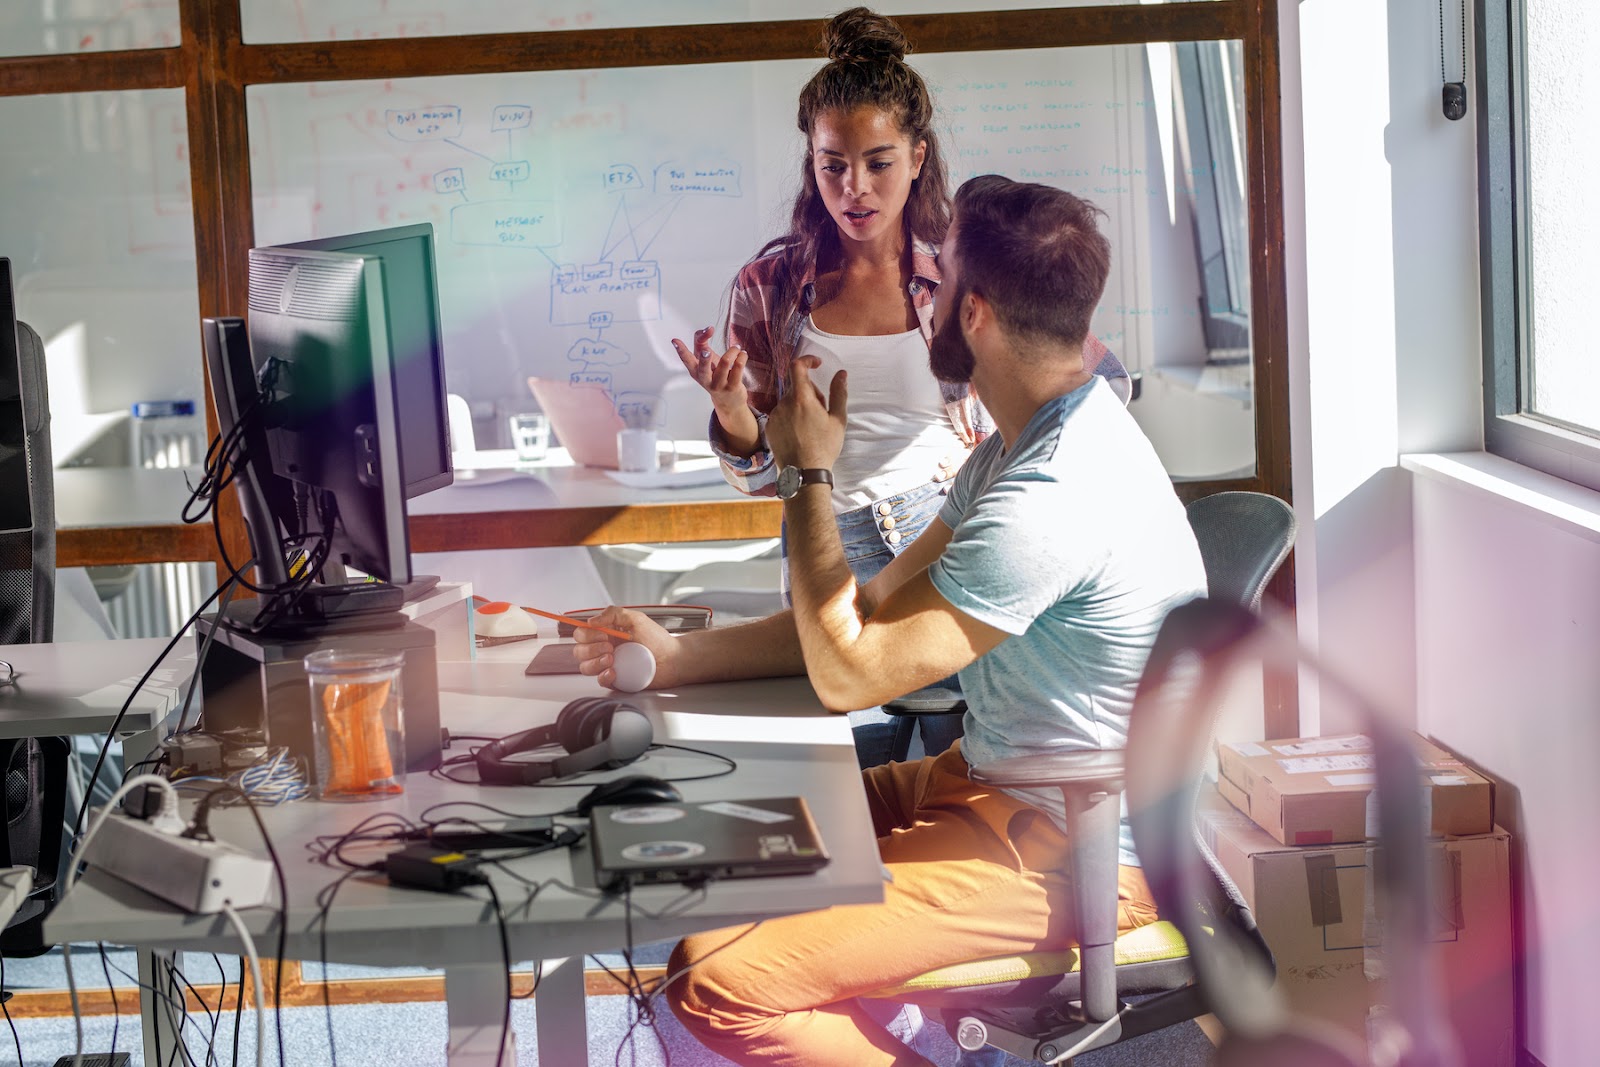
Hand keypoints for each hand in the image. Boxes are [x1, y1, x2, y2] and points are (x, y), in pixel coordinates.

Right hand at [570, 607, 676, 689]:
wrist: (673, 659)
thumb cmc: (658, 640)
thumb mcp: (636, 619)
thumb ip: (613, 614)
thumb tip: (591, 621)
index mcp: (607, 633)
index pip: (582, 634)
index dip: (587, 634)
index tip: (603, 634)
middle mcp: (605, 649)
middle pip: (579, 651)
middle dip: (591, 649)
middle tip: (610, 647)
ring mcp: (609, 665)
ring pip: (585, 667)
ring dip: (595, 662)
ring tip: (612, 659)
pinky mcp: (616, 679)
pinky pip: (600, 680)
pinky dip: (603, 676)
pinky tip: (614, 671)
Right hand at [672, 327, 748, 417]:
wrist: (729, 401)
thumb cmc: (716, 375)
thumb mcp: (706, 360)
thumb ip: (702, 342)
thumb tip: (707, 329)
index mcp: (696, 371)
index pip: (686, 360)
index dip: (681, 350)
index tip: (675, 341)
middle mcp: (705, 379)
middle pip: (703, 367)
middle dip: (704, 358)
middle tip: (707, 350)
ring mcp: (719, 384)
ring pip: (725, 362)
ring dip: (733, 350)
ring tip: (736, 348)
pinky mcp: (733, 387)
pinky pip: (738, 367)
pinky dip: (741, 356)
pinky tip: (742, 354)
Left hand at [766, 355, 847, 470]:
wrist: (803, 473)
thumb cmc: (824, 447)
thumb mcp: (838, 420)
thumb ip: (838, 393)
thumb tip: (841, 373)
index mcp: (802, 399)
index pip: (797, 366)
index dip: (807, 360)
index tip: (816, 364)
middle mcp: (784, 403)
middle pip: (797, 387)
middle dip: (810, 392)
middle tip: (822, 410)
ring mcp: (775, 415)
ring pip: (789, 401)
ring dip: (799, 405)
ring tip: (811, 426)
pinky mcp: (769, 427)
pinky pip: (781, 414)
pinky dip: (790, 417)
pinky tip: (799, 433)